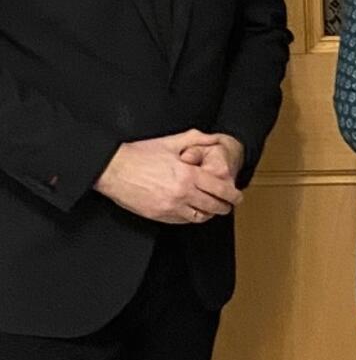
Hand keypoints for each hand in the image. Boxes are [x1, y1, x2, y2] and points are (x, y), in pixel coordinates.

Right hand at [94, 130, 242, 223]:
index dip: (233, 195)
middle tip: (229, 206)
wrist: (113, 169)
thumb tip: (215, 139)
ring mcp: (170, 207)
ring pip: (199, 217)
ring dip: (208, 214)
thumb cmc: (141, 154)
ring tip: (211, 209)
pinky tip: (192, 211)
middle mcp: (182, 193)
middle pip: (214, 206)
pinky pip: (182, 221)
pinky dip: (191, 217)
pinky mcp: (158, 215)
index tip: (238, 197)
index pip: (220, 190)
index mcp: (188, 174)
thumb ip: (197, 139)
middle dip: (225, 207)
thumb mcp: (172, 141)